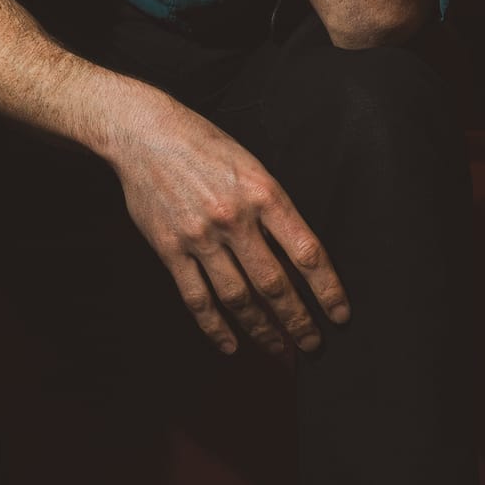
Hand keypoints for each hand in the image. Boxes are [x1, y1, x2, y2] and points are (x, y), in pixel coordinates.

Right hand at [106, 96, 349, 360]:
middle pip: (275, 284)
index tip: (339, 315)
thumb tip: (297, 259)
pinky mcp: (170, 249)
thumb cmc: (205, 147)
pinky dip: (215, 327)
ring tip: (279, 350)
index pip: (307, 253)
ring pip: (238, 298)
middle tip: (314, 346)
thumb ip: (274, 209)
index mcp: (264, 194)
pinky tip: (231, 345)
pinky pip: (196, 299)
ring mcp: (200, 237)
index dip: (327, 289)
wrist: (144, 134)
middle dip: (298, 321)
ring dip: (262, 329)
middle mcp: (234, 218)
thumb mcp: (252, 166)